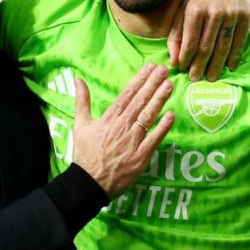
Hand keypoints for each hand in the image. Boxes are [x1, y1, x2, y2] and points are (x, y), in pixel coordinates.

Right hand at [72, 64, 175, 198]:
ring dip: (160, 100)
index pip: (127, 94)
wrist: (89, 182)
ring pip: (148, 117)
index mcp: (109, 118)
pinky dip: (163, 128)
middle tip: (164, 70)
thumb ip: (82, 100)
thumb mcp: (80, 124)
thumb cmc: (85, 153)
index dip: (140, 79)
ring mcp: (133, 141)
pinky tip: (171, 115)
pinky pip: (154, 139)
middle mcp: (122, 127)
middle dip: (153, 84)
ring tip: (169, 85)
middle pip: (140, 101)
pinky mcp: (140, 157)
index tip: (150, 67)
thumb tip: (77, 79)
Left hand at [168, 0, 249, 81]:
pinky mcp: (246, 16)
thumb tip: (174, 60)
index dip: (186, 60)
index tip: (183, 71)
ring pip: (223, 47)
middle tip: (196, 80)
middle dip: (200, 67)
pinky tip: (229, 67)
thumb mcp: (183, 7)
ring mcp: (232, 14)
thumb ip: (177, 33)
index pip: (190, 42)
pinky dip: (234, 56)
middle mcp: (214, 12)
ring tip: (211, 77)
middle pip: (207, 48)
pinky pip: (239, 41)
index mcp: (195, 9)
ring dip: (216, 66)